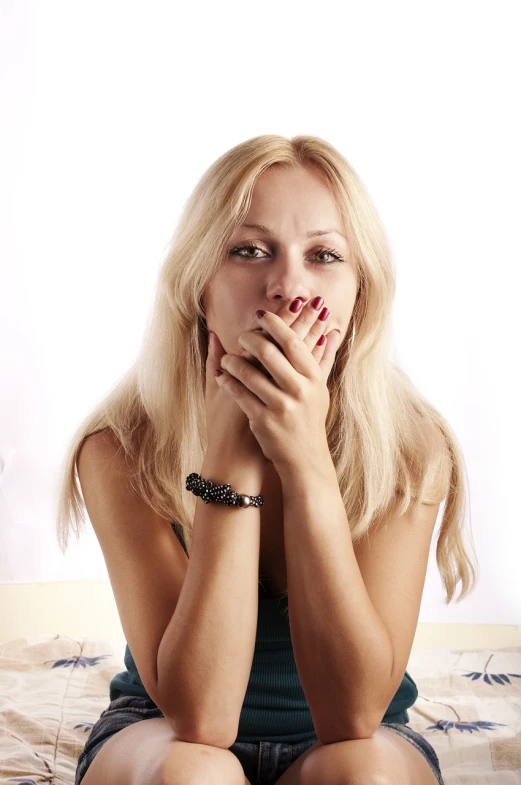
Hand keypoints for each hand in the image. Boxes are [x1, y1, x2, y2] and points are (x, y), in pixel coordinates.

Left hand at [214, 297, 342, 473]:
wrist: (305, 458)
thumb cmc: (310, 418)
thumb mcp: (320, 389)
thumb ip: (324, 358)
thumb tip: (332, 329)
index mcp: (313, 379)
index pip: (292, 342)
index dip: (275, 324)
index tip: (261, 315)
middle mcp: (299, 391)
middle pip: (270, 353)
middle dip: (251, 339)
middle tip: (242, 335)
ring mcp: (281, 406)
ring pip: (251, 373)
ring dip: (234, 361)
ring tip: (227, 358)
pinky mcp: (264, 421)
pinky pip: (240, 394)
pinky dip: (228, 382)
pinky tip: (222, 376)